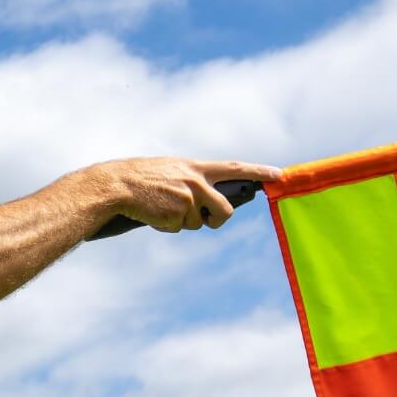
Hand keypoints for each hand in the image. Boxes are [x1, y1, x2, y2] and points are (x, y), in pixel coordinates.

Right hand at [102, 157, 281, 231]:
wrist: (117, 185)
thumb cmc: (140, 178)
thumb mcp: (170, 170)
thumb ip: (192, 180)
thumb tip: (209, 202)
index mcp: (196, 167)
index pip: (235, 168)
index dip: (258, 171)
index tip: (279, 174)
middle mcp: (196, 181)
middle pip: (225, 209)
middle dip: (217, 220)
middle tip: (206, 219)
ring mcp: (188, 198)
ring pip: (198, 223)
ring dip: (182, 222)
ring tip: (161, 207)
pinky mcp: (177, 215)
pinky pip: (178, 229)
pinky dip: (166, 226)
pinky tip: (153, 213)